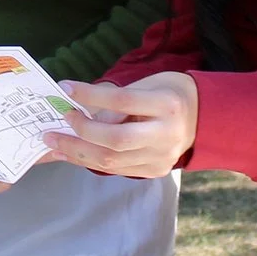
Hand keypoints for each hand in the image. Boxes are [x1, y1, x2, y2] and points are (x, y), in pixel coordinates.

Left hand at [35, 74, 198, 180]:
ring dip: (77, 153)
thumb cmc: (170, 94)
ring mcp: (162, 157)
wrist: (203, 118)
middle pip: (115, 139)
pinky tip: (72, 154)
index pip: (122, 100)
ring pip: (111, 161)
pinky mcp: (156, 171)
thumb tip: (82, 111)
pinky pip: (117, 169)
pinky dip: (91, 161)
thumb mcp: (149, 85)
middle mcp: (166, 134)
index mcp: (167, 105)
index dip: (90, 95)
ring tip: (54, 145)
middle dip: (79, 133)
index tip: (65, 88)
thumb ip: (118, 99)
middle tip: (53, 128)